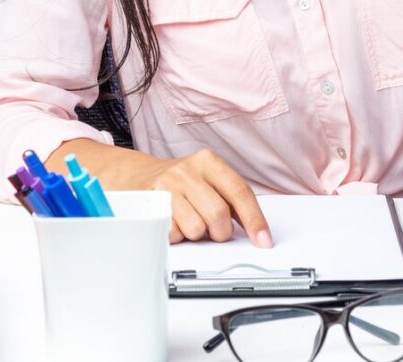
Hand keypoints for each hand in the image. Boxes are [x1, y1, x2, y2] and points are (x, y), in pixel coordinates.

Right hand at [141, 148, 273, 246]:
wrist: (138, 177)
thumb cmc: (182, 184)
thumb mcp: (208, 181)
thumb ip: (232, 199)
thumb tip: (257, 230)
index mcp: (209, 161)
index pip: (240, 191)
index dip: (255, 219)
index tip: (263, 240)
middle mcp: (187, 170)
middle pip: (219, 214)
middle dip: (221, 232)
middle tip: (214, 230)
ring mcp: (167, 186)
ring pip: (197, 228)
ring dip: (197, 235)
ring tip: (190, 222)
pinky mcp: (150, 205)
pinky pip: (174, 234)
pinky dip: (178, 236)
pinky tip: (174, 222)